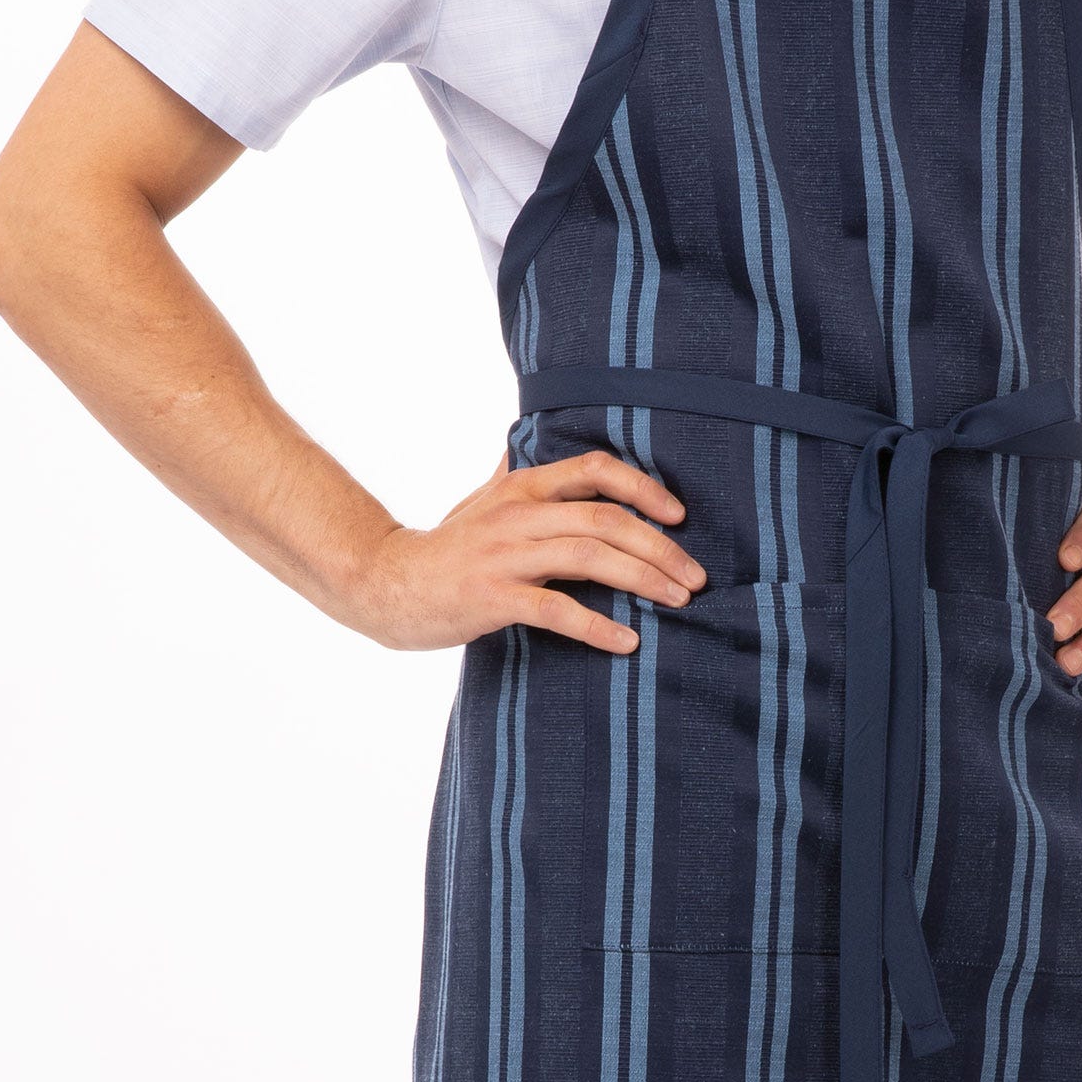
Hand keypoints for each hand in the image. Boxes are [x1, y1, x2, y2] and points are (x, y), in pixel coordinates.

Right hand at [347, 445, 705, 653]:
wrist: (386, 584)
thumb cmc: (445, 547)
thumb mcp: (483, 500)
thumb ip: (516, 475)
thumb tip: (530, 439)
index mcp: (522, 488)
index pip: (595, 470)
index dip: (644, 489)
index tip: (680, 516)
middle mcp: (517, 514)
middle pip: (605, 519)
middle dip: (661, 547)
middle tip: (696, 577)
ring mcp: (504, 556)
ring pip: (590, 558)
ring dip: (643, 580)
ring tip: (678, 602)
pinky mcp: (492, 598)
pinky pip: (556, 610)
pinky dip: (598, 627)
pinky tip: (628, 641)